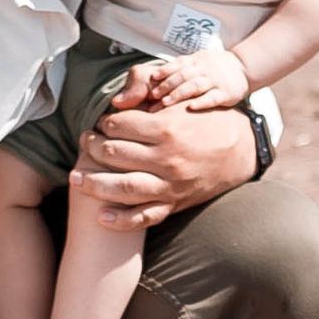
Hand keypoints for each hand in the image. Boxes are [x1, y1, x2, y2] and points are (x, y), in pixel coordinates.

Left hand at [73, 71, 257, 230]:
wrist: (243, 149)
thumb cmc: (207, 121)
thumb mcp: (181, 101)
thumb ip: (149, 98)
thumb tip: (117, 101)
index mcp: (167, 129)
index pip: (119, 125)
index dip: (104, 123)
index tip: (99, 124)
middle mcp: (167, 159)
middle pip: (115, 154)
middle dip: (92, 148)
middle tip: (83, 143)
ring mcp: (171, 184)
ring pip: (123, 187)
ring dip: (94, 183)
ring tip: (76, 178)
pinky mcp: (175, 203)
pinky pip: (145, 216)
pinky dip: (121, 219)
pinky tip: (101, 216)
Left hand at [145, 48, 249, 111]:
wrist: (242, 68)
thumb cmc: (215, 67)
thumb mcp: (198, 61)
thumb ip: (180, 68)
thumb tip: (154, 76)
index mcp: (196, 62)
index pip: (178, 64)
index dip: (165, 71)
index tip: (152, 78)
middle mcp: (204, 70)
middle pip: (183, 75)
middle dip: (168, 85)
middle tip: (154, 95)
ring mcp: (215, 81)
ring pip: (195, 86)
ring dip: (179, 93)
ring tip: (166, 102)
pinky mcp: (225, 93)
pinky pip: (212, 97)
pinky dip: (201, 102)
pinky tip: (191, 107)